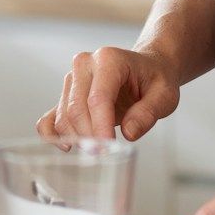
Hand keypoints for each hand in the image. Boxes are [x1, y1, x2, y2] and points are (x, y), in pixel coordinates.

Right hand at [37, 46, 179, 143]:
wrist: (146, 67)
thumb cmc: (154, 79)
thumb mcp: (165, 95)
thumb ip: (148, 113)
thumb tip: (129, 133)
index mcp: (109, 59)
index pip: (97, 98)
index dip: (100, 127)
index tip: (108, 147)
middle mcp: (84, 64)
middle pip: (76, 108)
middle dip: (89, 136)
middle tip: (105, 154)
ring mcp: (72, 78)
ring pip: (64, 115)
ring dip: (77, 137)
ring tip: (98, 149)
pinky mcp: (66, 94)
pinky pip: (50, 117)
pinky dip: (53, 134)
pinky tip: (68, 146)